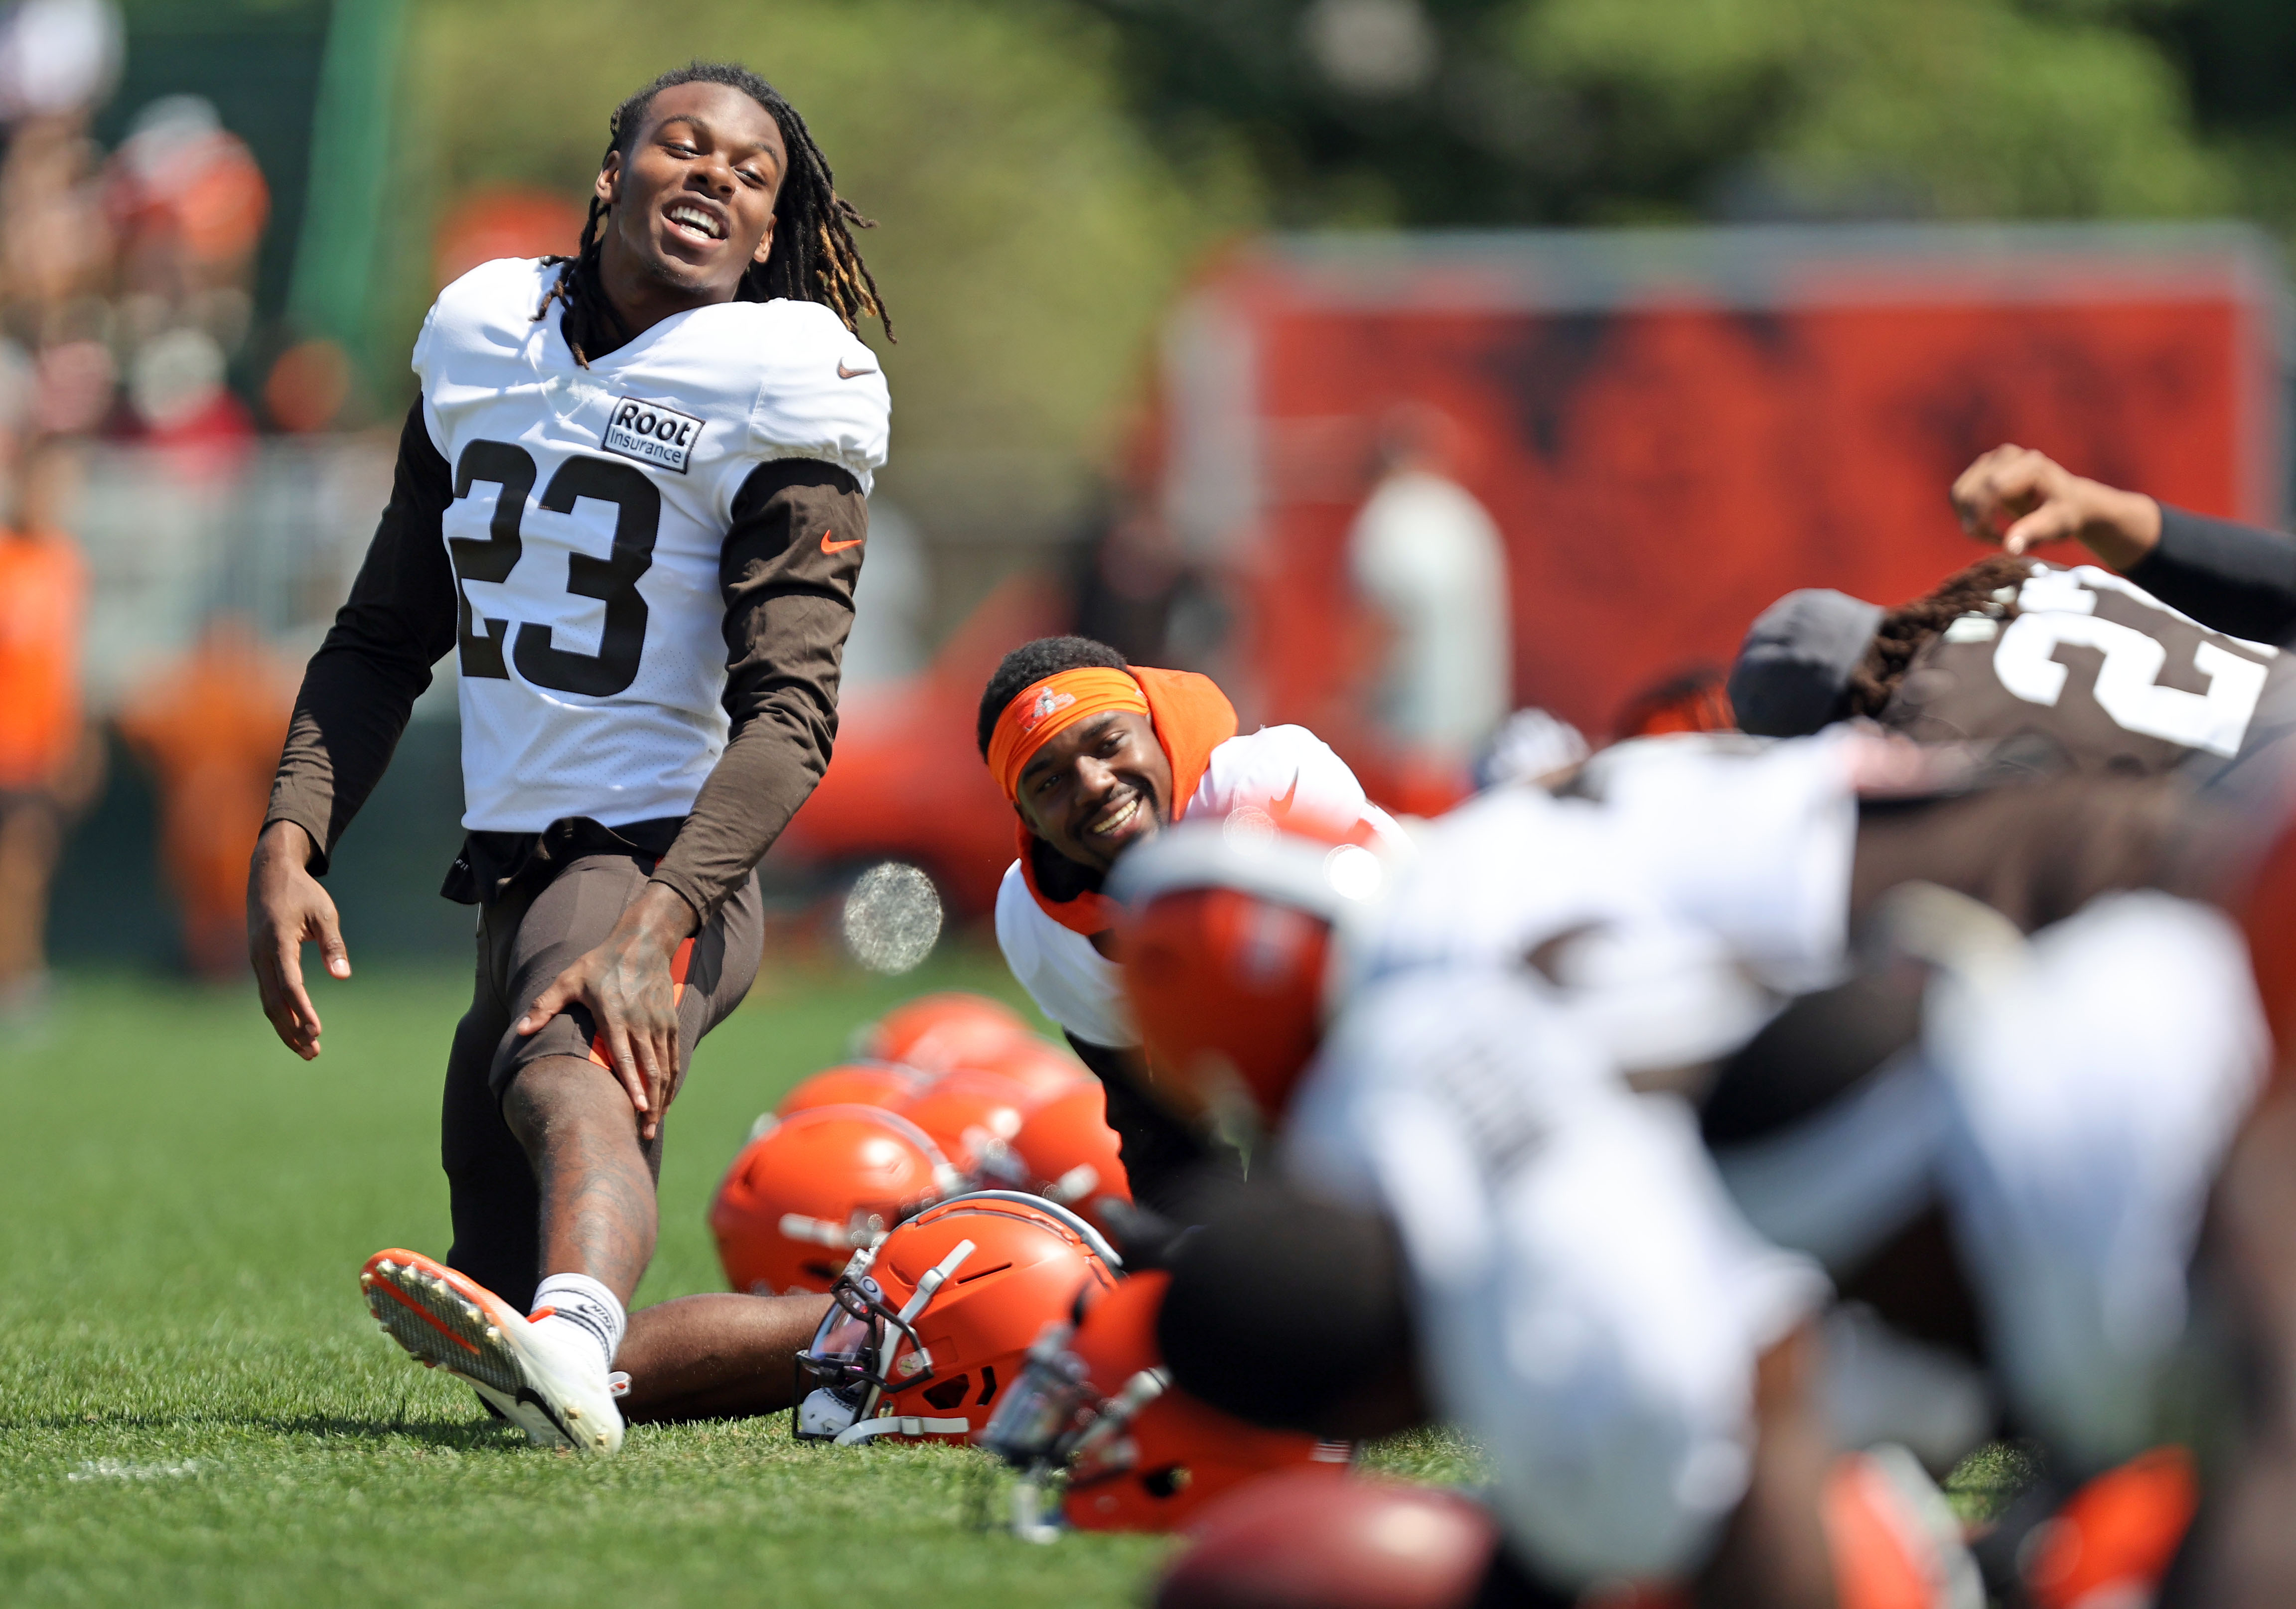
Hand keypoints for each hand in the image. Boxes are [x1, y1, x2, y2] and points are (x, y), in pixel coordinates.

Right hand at [247, 820, 349, 1059]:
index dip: (303, 1010)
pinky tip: (294, 1027)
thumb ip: (333, 945)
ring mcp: (256, 959)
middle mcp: (261, 955)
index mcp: (278, 943)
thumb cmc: (301, 893)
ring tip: (307, 1050)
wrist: (268, 874)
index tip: (317, 1030)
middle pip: (275, 1002)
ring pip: (268, 1002)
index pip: (291, 985)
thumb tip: (343, 976)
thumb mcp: (324, 913)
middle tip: (313, 1053)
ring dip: (285, 1027)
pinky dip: (280, 1012)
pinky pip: (267, 993)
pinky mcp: (258, 961)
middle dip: (293, 1030)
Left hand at [517, 883, 696, 1139]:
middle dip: (650, 1104)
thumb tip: (520, 1030)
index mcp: (615, 1015)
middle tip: (645, 1133)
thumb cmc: (601, 963)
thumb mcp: (569, 979)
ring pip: (665, 1068)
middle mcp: (641, 1022)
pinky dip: (671, 1082)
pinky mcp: (670, 1023)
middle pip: (650, 1069)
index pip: (626, 1056)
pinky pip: (674, 1058)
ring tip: (654, 1124)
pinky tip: (665, 1101)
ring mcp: (659, 1024)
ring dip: (662, 1098)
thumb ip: (544, 1005)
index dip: (632, 1084)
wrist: (643, 943)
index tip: (638, 1108)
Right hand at [1950, 443, 2161, 569]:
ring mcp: (1991, 458)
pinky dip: (1965, 514)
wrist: (2066, 498)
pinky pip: (1958, 493)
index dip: (1987, 519)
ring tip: (1992, 532)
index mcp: (2032, 465)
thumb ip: (2033, 532)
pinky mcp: (1980, 466)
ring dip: (1968, 520)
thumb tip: (2010, 548)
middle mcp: (2008, 455)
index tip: (2002, 542)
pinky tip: (1986, 522)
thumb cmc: (2064, 513)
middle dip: (1975, 523)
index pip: (1992, 489)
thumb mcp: (2057, 525)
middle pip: (1970, 492)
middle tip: (1998, 541)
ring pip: (1959, 494)